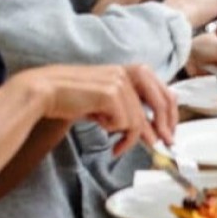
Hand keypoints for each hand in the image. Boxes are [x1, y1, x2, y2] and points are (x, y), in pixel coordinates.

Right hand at [27, 62, 175, 153]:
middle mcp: (128, 73)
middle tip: (160, 146)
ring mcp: (120, 81)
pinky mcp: (111, 93)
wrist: (45, 91)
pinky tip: (101, 129)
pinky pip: (124, 123)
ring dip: (130, 139)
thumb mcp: (107, 103)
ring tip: (117, 146)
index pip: (164, 92)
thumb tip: (154, 133)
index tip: (169, 133)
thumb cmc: (73, 98)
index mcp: (131, 71)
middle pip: (161, 103)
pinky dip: (116, 133)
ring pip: (140, 119)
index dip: (171, 115)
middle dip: (163, 128)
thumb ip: (131, 111)